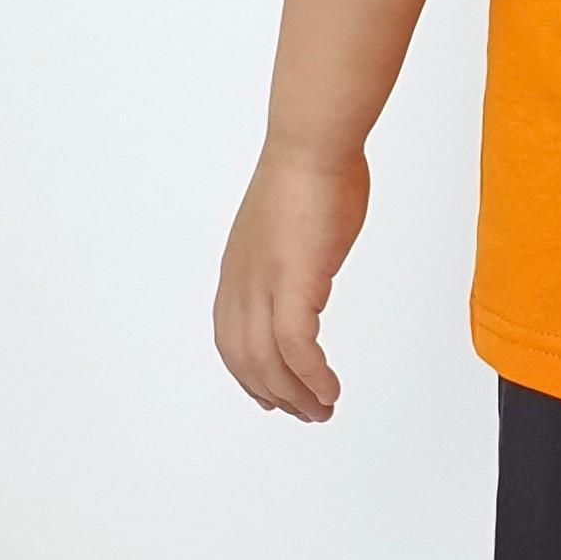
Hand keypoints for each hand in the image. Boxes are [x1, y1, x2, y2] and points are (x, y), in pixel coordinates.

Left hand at [213, 141, 368, 420]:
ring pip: (269, 363)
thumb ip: (290, 253)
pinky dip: (312, 377)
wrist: (312, 146)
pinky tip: (329, 388)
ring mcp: (264, 286)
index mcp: (239, 271)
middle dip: (276, 395)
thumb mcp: (289, 225)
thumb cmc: (310, 172)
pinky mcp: (293, 284)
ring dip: (297, 395)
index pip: (231, 340)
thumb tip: (306, 262)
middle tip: (308, 413)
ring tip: (323, 410)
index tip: (272, 395)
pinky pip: (297, 349)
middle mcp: (243, 284)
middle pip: (247, 360)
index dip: (250, 375)